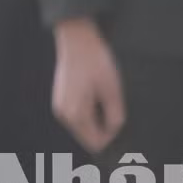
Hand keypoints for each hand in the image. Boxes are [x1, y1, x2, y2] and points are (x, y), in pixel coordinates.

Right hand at [52, 18, 126, 153]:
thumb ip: (115, 116)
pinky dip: (89, 111)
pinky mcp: (61, 98)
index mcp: (76, 114)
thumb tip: (116, 130)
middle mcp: (64, 114)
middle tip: (117, 111)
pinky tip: (95, 95)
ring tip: (105, 100)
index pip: (96, 143)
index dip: (112, 138)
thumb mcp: (112, 90)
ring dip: (97, 119)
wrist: (76, 39)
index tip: (122, 123)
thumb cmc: (94, 62)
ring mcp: (60, 106)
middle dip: (104, 129)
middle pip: (88, 137)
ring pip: (83, 126)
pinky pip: (77, 115)